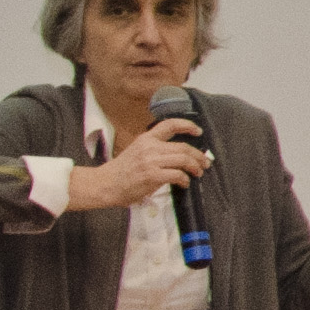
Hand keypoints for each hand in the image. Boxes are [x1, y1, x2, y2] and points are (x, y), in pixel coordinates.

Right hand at [65, 120, 208, 214]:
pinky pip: (177, 175)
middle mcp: (150, 147)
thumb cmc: (121, 171)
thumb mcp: (136, 151)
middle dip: (198, 155)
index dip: (187, 125)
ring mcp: (151, 161)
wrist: (104, 184)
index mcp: (146, 139)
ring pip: (184, 160)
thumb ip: (154, 149)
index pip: (169, 125)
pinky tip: (184, 183)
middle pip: (183, 147)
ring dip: (195, 167)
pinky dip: (185, 179)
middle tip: (204, 163)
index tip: (198, 130)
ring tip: (198, 172)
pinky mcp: (152, 176)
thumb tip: (178, 155)